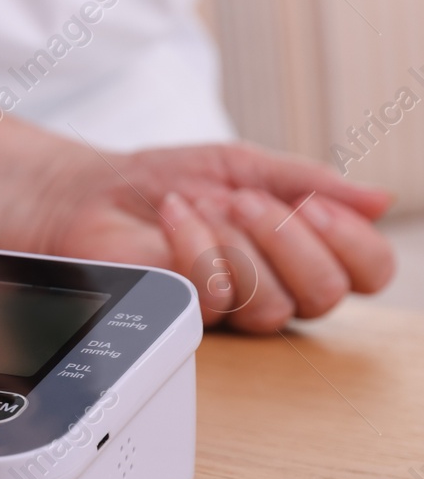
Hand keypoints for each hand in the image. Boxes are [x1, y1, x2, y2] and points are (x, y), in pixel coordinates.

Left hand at [42, 143, 393, 331]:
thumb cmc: (172, 181)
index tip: (317, 205)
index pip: (367, 271)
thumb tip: (380, 199)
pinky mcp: (188, 313)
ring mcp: (233, 307)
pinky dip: (196, 248)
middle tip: (247, 200)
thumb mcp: (244, 165)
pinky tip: (176, 217)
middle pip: (326, 293)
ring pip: (273, 304)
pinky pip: (215, 297)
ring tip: (210, 204)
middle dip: (291, 239)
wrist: (97, 192)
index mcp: (302, 250)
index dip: (354, 243)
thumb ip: (307, 181)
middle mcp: (276, 287)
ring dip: (240, 244)